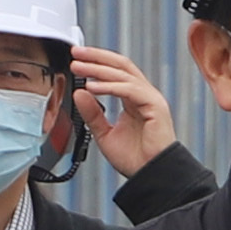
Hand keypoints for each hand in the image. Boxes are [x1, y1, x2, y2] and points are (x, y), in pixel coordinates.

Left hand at [68, 47, 177, 181]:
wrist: (150, 176)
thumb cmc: (135, 159)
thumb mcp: (104, 134)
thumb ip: (92, 114)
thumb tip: (79, 93)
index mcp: (134, 100)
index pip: (116, 72)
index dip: (97, 62)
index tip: (77, 59)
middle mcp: (144, 95)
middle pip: (121, 66)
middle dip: (97, 57)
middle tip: (76, 53)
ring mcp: (151, 99)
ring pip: (124, 74)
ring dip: (99, 69)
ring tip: (79, 67)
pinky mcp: (155, 106)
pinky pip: (130, 90)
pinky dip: (110, 87)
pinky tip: (93, 87)